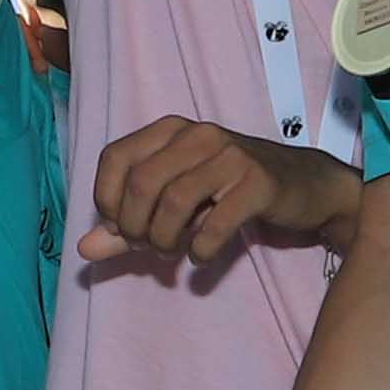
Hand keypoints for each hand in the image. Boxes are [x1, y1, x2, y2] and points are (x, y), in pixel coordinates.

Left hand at [82, 116, 359, 269]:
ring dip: (165, 240)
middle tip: (150, 248)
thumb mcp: (176, 204)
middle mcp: (197, 134)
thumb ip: (127, 226)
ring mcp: (230, 155)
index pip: (114, 158)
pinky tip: (202, 258)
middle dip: (136, 228)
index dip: (107, 201)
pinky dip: (201, 249)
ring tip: (174, 254)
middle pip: (141, 184)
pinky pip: (215, 222)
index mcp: (169, 130)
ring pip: (174, 201)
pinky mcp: (258, 182)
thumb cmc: (230, 192)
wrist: (305, 188)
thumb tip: (84, 251)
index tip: (122, 229)